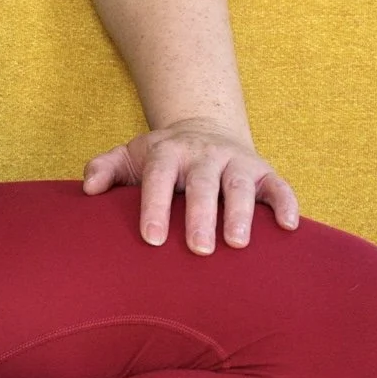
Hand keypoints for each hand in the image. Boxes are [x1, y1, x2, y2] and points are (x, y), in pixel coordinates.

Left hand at [82, 117, 299, 252]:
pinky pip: (278, 186)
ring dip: (240, 213)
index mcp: (167, 152)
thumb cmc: (162, 157)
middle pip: (201, 183)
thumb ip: (106, 168)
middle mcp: (202, 154)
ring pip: (238, 185)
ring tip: (237, 243)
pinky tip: (289, 227)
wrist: (203, 128)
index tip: (152, 239)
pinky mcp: (263, 171)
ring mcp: (235, 161)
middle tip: (198, 249)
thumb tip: (87, 189)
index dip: (155, 206)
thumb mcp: (131, 155)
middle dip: (199, 215)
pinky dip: (286, 203)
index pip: (158, 177)